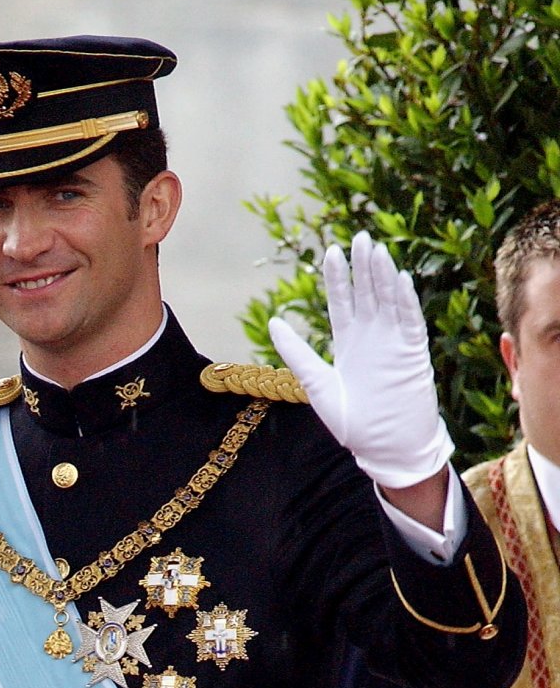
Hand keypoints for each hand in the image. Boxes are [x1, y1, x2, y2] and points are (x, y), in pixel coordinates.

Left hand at [269, 231, 452, 489]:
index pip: (342, 301)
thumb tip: (274, 321)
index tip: (331, 252)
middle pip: (367, 293)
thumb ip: (298, 354)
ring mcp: (394, 343)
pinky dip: (406, 301)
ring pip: (390, 300)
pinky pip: (411, 322)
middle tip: (358, 237)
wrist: (386, 449)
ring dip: (384, 276)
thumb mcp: (317, 386)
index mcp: (348, 343)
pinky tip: (400, 279)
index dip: (337, 277)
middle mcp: (372, 337)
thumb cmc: (353, 423)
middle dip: (363, 267)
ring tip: (376, 249)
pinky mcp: (413, 353)